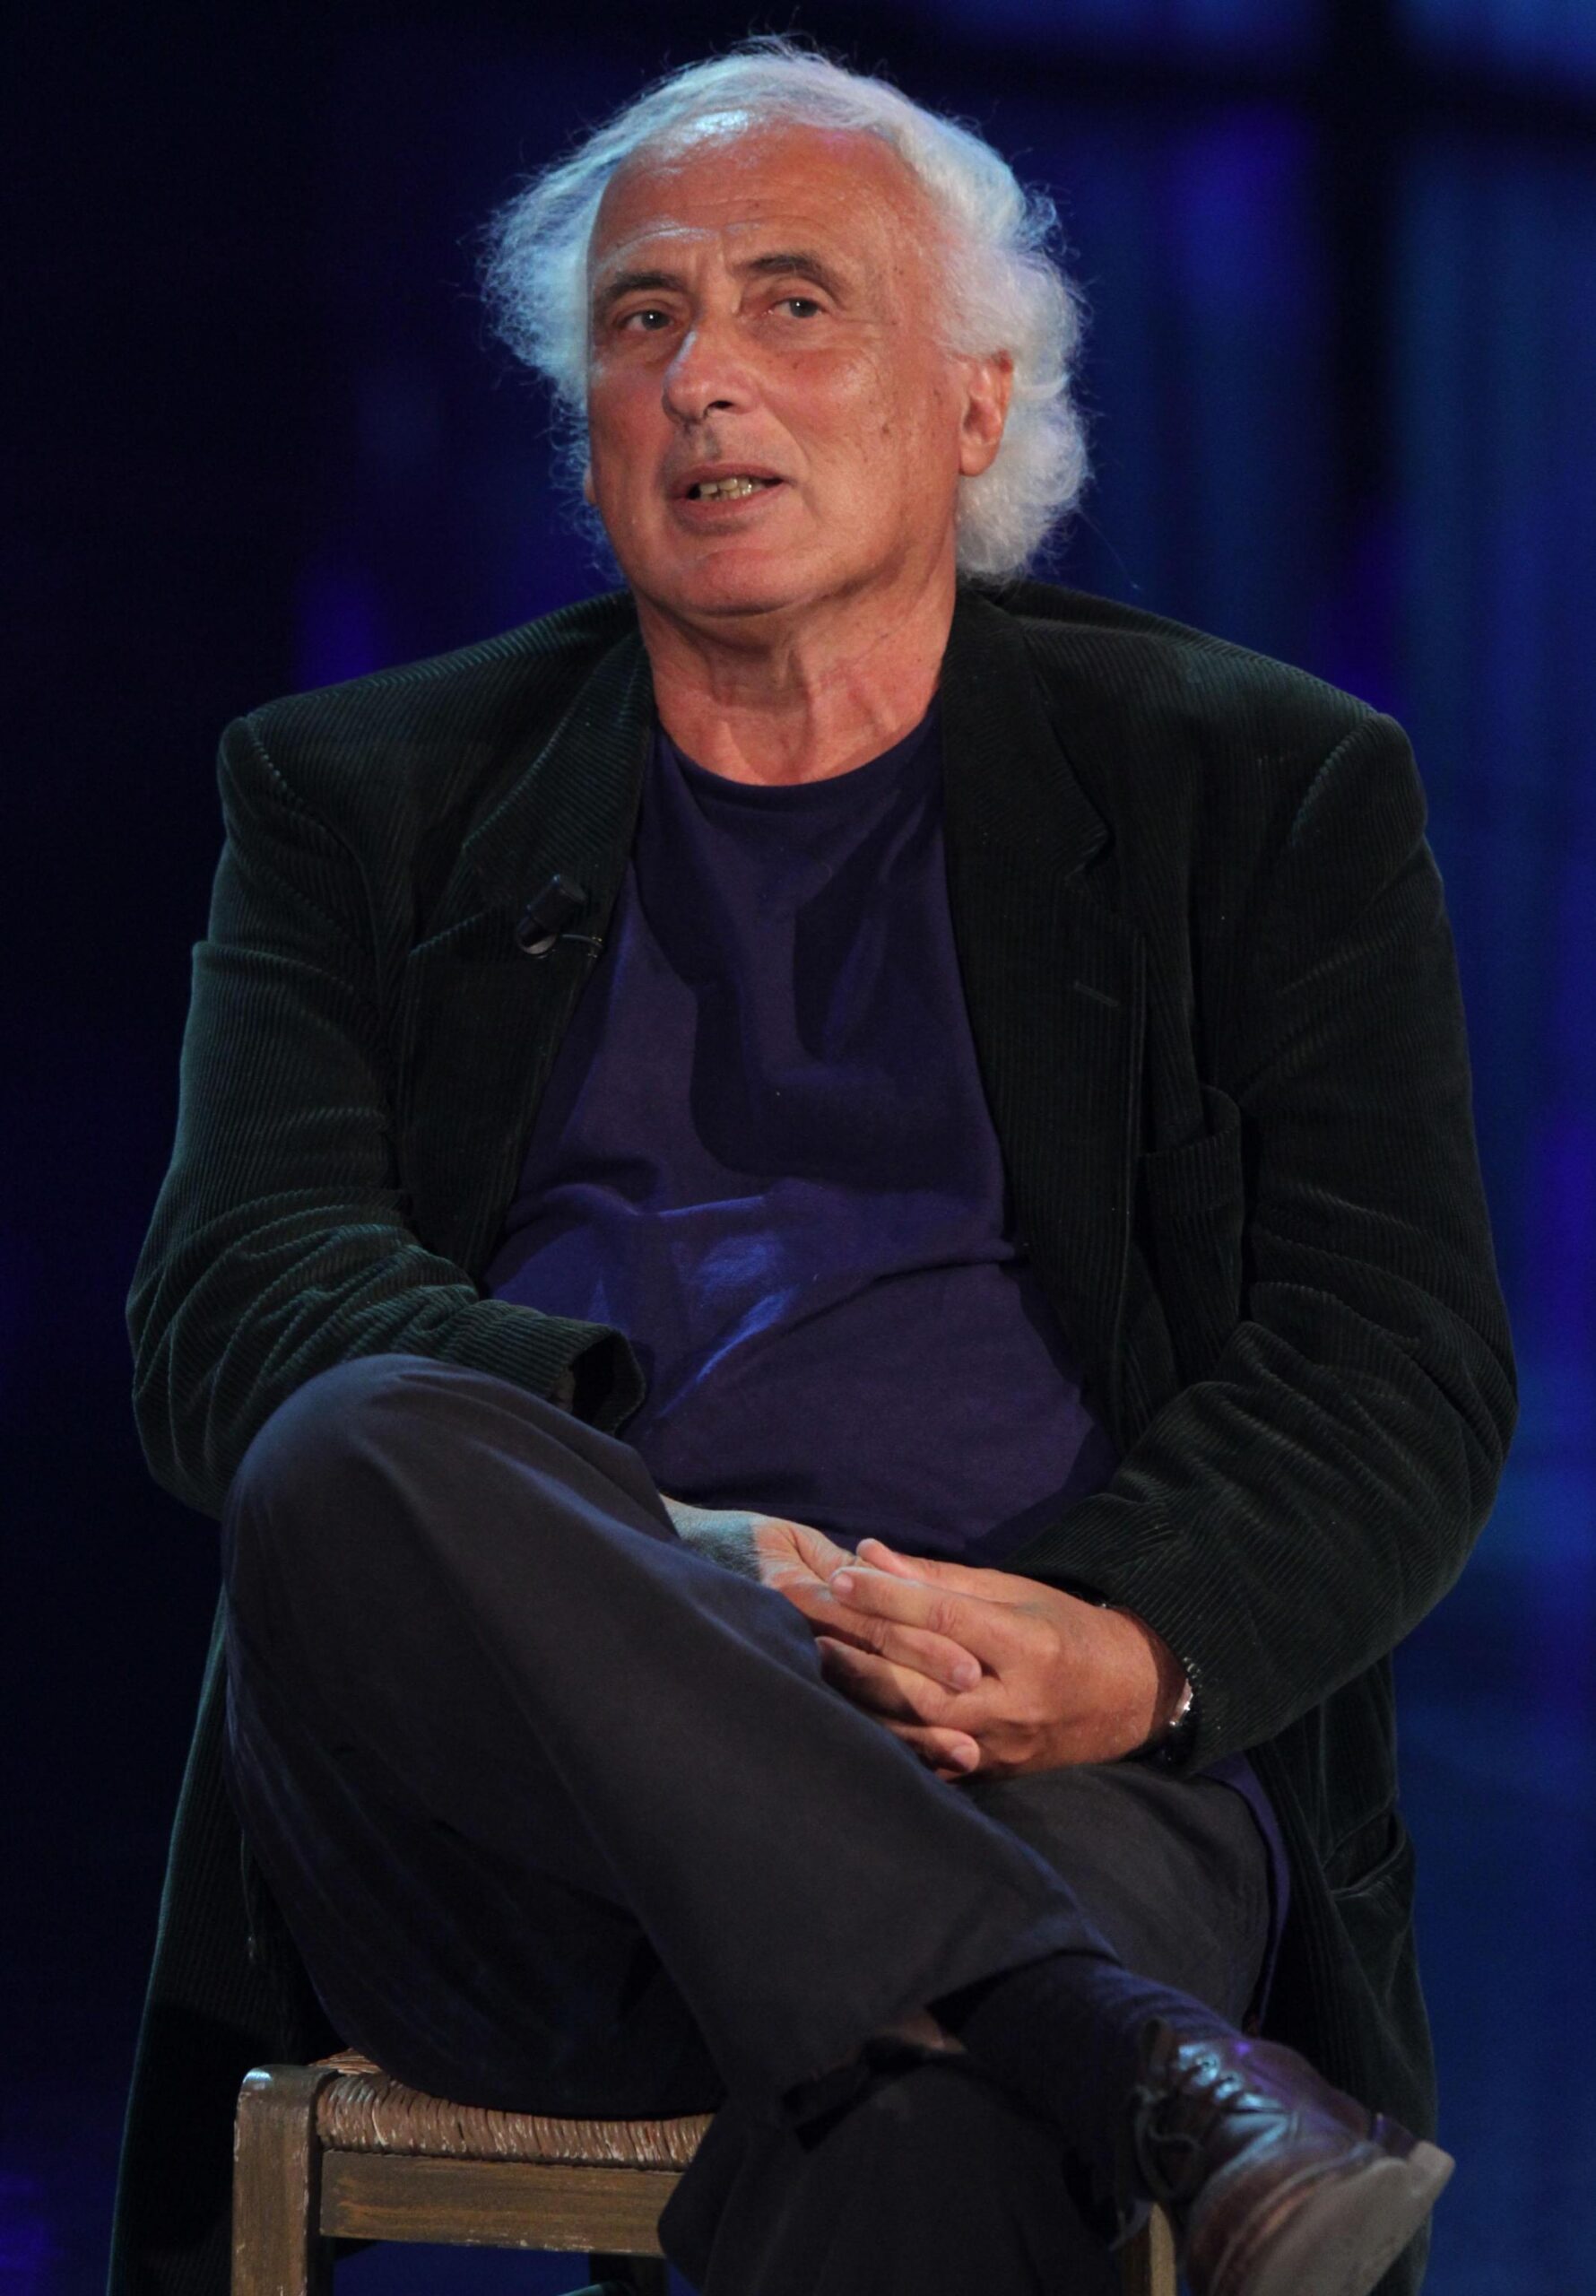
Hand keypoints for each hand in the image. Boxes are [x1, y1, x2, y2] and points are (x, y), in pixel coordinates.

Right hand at [658, 1499, 987, 1780]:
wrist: (666, 1571)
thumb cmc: (734, 1546)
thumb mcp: (785, 1543)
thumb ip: (835, 1565)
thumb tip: (891, 1577)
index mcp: (802, 1598)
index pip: (874, 1625)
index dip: (923, 1647)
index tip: (971, 1671)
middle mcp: (798, 1640)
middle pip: (874, 1678)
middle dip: (927, 1709)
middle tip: (976, 1741)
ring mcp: (788, 1669)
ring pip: (858, 1713)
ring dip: (911, 1742)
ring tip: (962, 1763)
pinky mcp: (784, 1686)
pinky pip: (835, 1723)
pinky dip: (875, 1748)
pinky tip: (915, 1775)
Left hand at [806, 1537, 1188, 1779]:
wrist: (1130, 1698)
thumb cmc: (1066, 1630)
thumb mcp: (1015, 1592)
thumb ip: (939, 1579)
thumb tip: (869, 1553)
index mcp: (1027, 1647)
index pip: (944, 1619)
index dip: (887, 1597)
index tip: (840, 1576)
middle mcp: (1015, 1702)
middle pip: (922, 1678)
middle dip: (863, 1648)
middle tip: (811, 1621)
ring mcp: (1002, 1747)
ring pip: (917, 1724)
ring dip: (861, 1693)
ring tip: (817, 1662)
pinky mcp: (992, 1773)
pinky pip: (928, 1756)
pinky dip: (886, 1734)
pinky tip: (847, 1714)